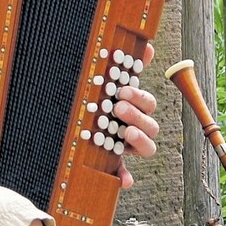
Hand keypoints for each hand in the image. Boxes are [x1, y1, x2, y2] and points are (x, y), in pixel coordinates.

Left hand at [112, 42, 159, 188]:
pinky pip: (125, 174)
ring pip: (147, 148)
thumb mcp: (108, 82)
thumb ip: (128, 66)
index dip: (138, 97)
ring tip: (126, 132)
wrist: (75, 130)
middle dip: (137, 115)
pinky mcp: (115, 165)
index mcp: (135, 109)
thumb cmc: (98, 102)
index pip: (147, 103)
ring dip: (140, 140)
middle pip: (151, 125)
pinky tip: (124, 178)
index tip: (122, 90)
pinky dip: (126, 177)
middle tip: (118, 107)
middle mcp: (135, 128)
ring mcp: (127, 148)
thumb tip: (147, 46)